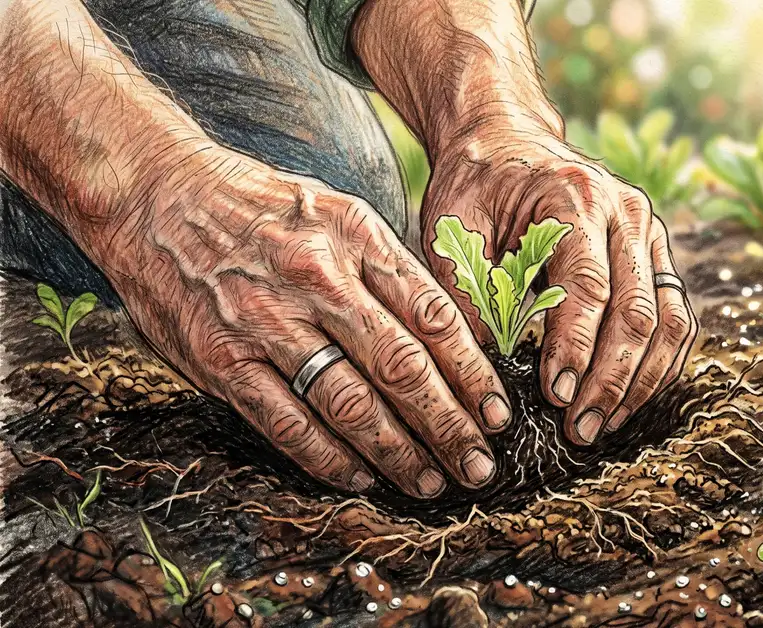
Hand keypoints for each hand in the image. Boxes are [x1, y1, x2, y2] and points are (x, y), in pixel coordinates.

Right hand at [93, 147, 510, 496]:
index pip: (434, 317)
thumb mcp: (338, 211)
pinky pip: (287, 423)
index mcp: (357, 238)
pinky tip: (360, 477)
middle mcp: (318, 280)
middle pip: (402, 368)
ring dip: (398, 452)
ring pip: (350, 403)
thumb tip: (450, 335)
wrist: (155, 192)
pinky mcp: (221, 360)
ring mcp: (267, 323)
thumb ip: (388, 268)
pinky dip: (328, 458)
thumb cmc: (261, 206)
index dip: (474, 373)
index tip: (498, 412)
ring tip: (430, 480)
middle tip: (479, 464)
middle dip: (450, 425)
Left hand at [422, 129, 697, 444]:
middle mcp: (625, 210)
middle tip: (581, 429)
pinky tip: (630, 398)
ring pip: (668, 319)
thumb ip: (470, 295)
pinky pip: (676, 316)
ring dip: (641, 381)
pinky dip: (659, 363)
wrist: (507, 136)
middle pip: (636, 310)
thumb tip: (489, 375)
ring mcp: (650, 230)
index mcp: (573, 196)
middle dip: (610, 379)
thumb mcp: (454, 228)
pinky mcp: (656, 251)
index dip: (576, 349)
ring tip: (606, 424)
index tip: (557, 397)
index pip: (587, 286)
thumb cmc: (475, 183)